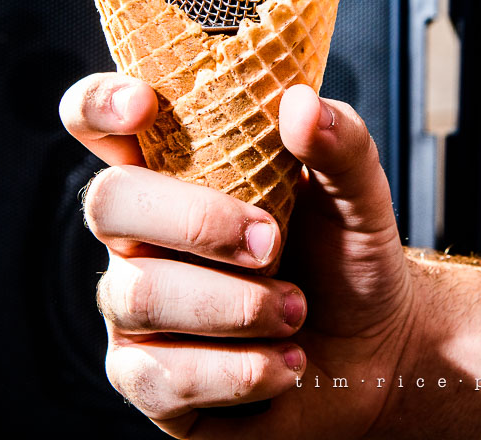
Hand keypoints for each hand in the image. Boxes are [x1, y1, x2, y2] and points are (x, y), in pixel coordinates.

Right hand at [60, 73, 416, 437]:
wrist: (378, 352)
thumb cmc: (351, 260)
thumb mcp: (360, 196)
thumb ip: (340, 143)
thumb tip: (299, 102)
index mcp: (182, 176)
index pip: (103, 124)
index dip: (102, 104)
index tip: (145, 106)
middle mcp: (145, 237)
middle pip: (109, 202)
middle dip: (197, 222)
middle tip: (272, 243)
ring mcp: (139, 308)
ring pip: (141, 295)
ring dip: (237, 306)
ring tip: (296, 310)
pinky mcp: (151, 379)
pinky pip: (161, 376)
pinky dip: (239, 370)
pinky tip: (284, 363)